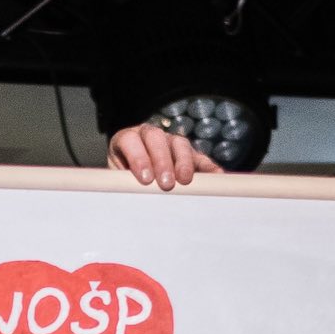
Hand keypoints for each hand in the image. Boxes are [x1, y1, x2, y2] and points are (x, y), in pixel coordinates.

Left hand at [109, 123, 223, 190]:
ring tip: (186, 181)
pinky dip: (209, 167)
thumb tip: (129, 197)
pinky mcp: (189, 154)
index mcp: (127, 139)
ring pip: (179, 144)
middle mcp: (149, 136)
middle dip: (162, 161)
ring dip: (183, 162)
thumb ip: (122, 185)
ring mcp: (170, 143)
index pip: (130, 140)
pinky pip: (201, 158)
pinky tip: (216, 176)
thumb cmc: (123, 185)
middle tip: (166, 184)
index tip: (145, 179)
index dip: (138, 157)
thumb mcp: (118, 183)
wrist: (135, 185)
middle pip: (157, 139)